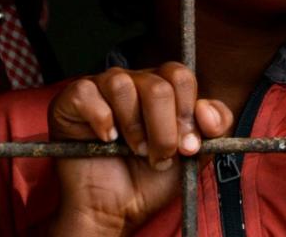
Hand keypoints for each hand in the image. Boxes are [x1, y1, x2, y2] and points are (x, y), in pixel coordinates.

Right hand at [48, 63, 232, 235]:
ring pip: (124, 85)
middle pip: (157, 85)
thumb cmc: (151, 178)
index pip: (181, 77)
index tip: (187, 147)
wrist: (115, 209)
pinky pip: (87, 93)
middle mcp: (133, 80)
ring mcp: (101, 87)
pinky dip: (100, 120)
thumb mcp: (194, 154)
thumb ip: (214, 127)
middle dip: (163, 129)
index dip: (187, 113)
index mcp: (162, 86)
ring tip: (134, 151)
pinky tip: (106, 140)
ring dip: (134, 128)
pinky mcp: (71, 100)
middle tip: (159, 156)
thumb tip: (206, 110)